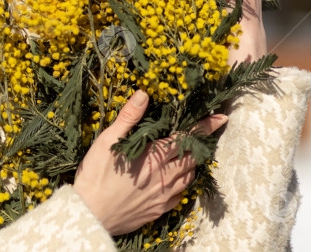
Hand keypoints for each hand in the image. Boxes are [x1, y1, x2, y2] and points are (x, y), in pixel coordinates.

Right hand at [72, 90, 227, 235]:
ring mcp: (163, 196)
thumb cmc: (94, 176)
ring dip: (191, 164)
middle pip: (193, 157)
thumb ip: (128, 117)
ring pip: (189, 177)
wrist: (89, 215)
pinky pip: (179, 196)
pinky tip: (173, 181)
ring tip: (187, 156)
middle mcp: (165, 176)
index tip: (222, 118)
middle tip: (202, 136)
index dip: (206, 126)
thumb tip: (144, 94)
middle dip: (200, 145)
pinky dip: (181, 185)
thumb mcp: (107, 141)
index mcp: (156, 156)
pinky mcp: (158, 211)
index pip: (188, 137)